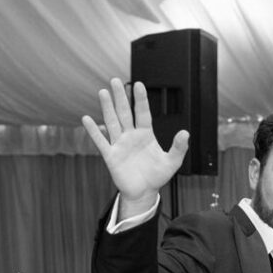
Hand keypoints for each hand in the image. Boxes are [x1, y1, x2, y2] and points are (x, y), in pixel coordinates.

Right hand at [81, 78, 189, 215]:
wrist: (144, 192)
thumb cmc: (157, 176)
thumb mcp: (172, 162)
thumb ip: (178, 148)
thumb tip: (186, 133)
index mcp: (146, 134)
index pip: (143, 113)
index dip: (140, 99)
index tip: (138, 84)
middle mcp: (131, 136)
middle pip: (124, 113)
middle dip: (120, 97)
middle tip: (115, 80)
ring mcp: (120, 144)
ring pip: (112, 122)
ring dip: (107, 108)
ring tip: (103, 92)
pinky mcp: (111, 156)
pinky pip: (101, 141)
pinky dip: (93, 131)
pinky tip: (87, 119)